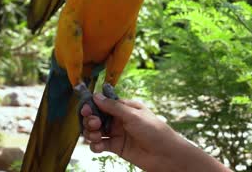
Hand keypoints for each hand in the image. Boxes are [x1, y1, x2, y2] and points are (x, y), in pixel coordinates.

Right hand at [80, 93, 229, 171]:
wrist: (165, 155)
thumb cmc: (154, 130)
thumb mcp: (134, 115)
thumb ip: (114, 107)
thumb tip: (96, 96)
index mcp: (125, 107)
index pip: (103, 103)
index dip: (92, 105)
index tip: (85, 109)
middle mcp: (119, 119)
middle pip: (97, 117)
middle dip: (91, 120)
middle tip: (94, 124)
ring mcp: (117, 133)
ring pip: (96, 131)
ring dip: (91, 133)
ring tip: (97, 136)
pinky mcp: (117, 147)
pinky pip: (100, 145)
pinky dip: (96, 145)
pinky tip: (98, 146)